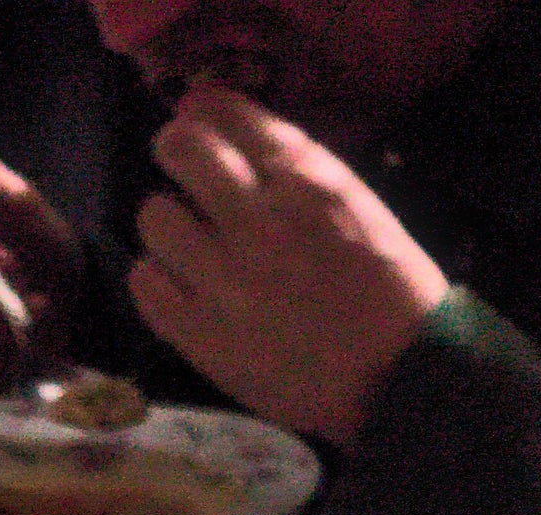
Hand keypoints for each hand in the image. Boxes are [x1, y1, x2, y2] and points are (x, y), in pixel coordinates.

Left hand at [127, 82, 448, 441]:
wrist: (396, 378)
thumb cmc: (390, 290)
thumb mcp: (357, 205)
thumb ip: (299, 168)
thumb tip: (239, 133)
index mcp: (306, 182)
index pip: (233, 117)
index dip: (207, 110)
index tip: (199, 116)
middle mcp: (257, 220)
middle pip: (182, 149)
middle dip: (177, 149)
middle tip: (181, 166)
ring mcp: (222, 277)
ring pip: (154, 215)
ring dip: (168, 220)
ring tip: (186, 239)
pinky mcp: (197, 331)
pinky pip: (144, 282)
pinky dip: (156, 277)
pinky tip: (179, 285)